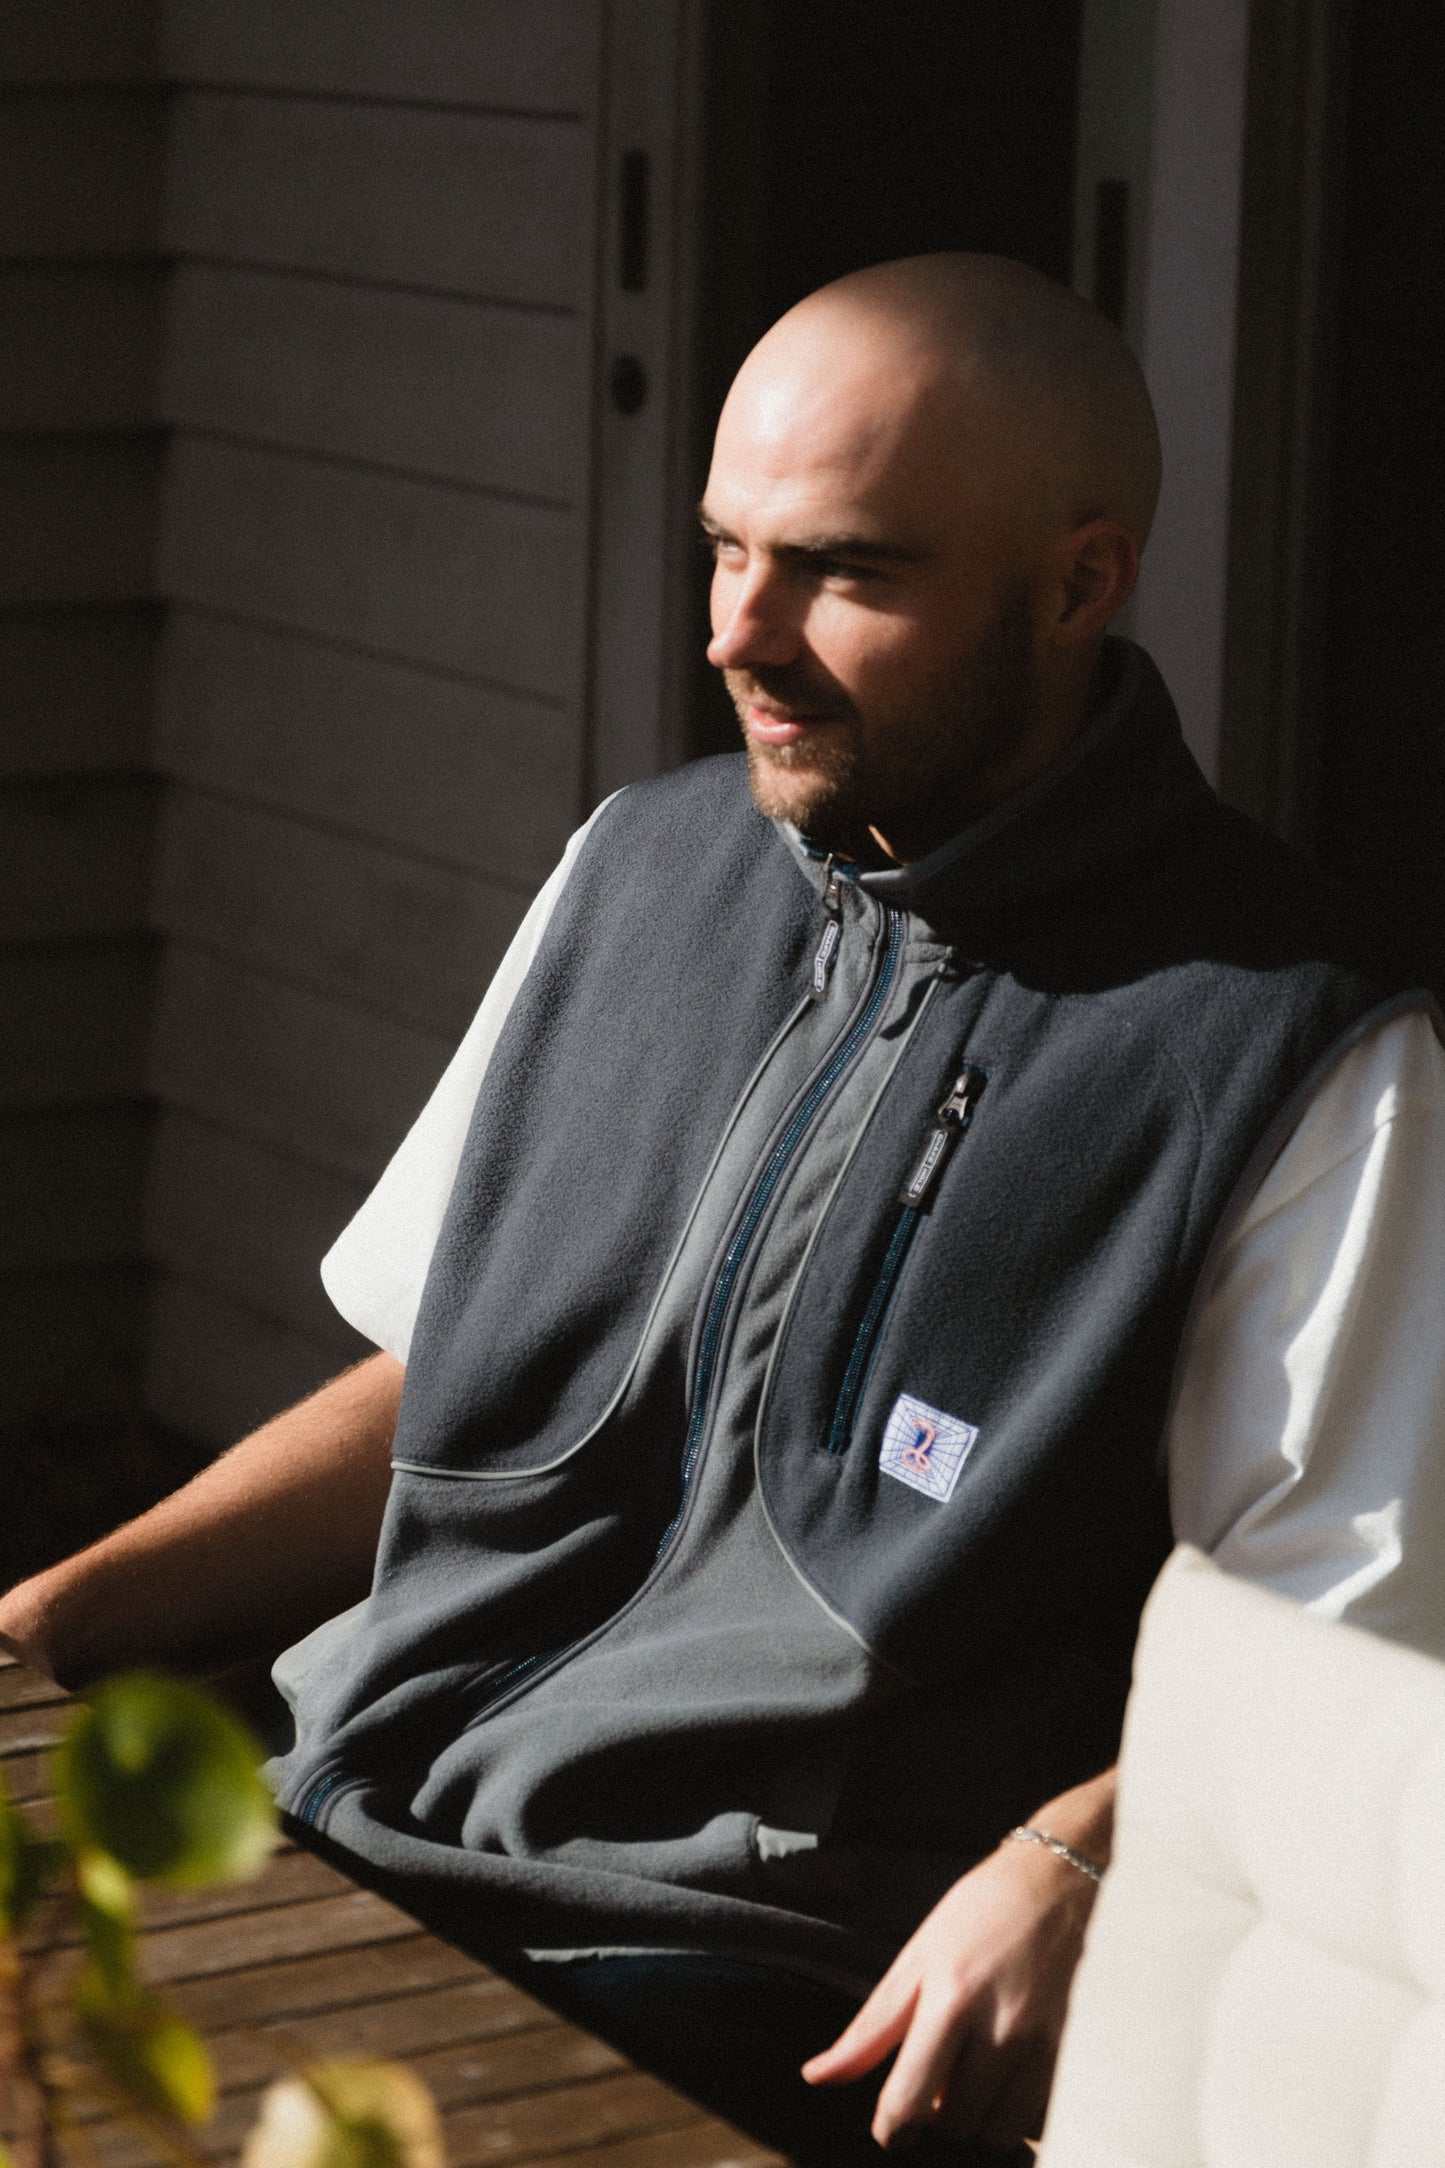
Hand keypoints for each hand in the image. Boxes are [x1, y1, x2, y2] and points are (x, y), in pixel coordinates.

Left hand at [802, 1775, 1112, 2153]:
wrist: (1062, 1881)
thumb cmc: (982, 1911)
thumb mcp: (918, 1956)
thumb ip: (871, 2027)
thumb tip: (818, 2076)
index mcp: (950, 1999)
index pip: (909, 2101)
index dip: (892, 2129)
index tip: (891, 2128)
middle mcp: (1000, 2027)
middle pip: (954, 2123)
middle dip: (937, 2112)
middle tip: (940, 2072)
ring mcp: (1044, 2043)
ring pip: (998, 2131)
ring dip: (978, 2115)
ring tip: (976, 2071)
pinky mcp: (1076, 2052)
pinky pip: (1036, 2116)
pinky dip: (1015, 2107)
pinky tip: (1010, 2070)